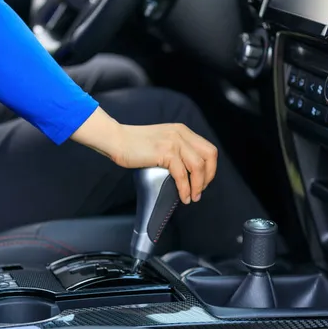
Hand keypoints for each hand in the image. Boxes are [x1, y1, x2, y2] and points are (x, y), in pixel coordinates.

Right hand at [71, 108, 218, 203]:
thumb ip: (174, 150)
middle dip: (209, 177)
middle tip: (200, 190)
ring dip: (198, 185)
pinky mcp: (165, 152)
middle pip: (209, 156)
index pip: (208, 149)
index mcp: (182, 131)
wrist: (117, 140)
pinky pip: (182, 174)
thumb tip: (185, 173)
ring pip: (198, 166)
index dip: (210, 168)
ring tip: (192, 197)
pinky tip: (183, 196)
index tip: (203, 181)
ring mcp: (174, 142)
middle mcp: (181, 134)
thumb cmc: (133, 144)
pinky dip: (185, 189)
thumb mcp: (161, 141)